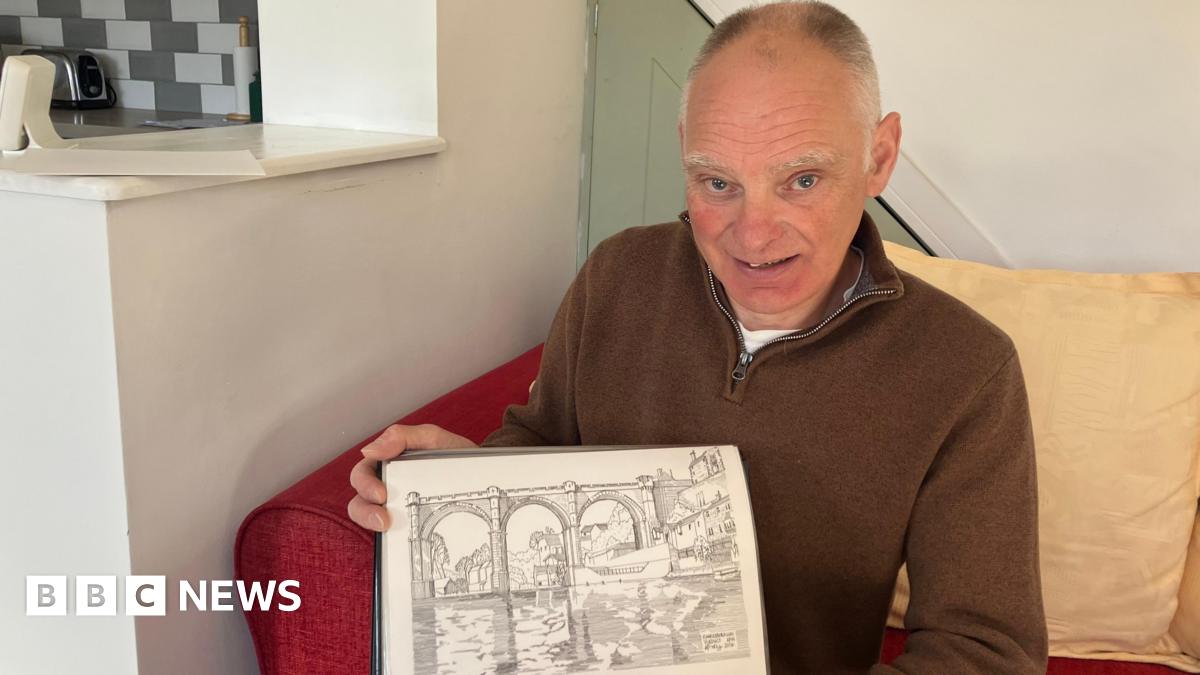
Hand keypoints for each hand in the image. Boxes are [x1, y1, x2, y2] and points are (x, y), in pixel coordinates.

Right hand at [347, 423, 476, 530]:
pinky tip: (398, 541)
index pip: (362, 473)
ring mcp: (394, 506)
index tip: (381, 495)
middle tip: (382, 518)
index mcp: (388, 463)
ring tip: (386, 527)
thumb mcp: (432, 438)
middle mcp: (386, 485)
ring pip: (367, 517)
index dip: (365, 484)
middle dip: (364, 510)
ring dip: (369, 522)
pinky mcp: (406, 524)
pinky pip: (389, 534)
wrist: (480, 475)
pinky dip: (388, 538)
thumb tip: (369, 450)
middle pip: (359, 499)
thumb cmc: (453, 454)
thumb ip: (403, 436)